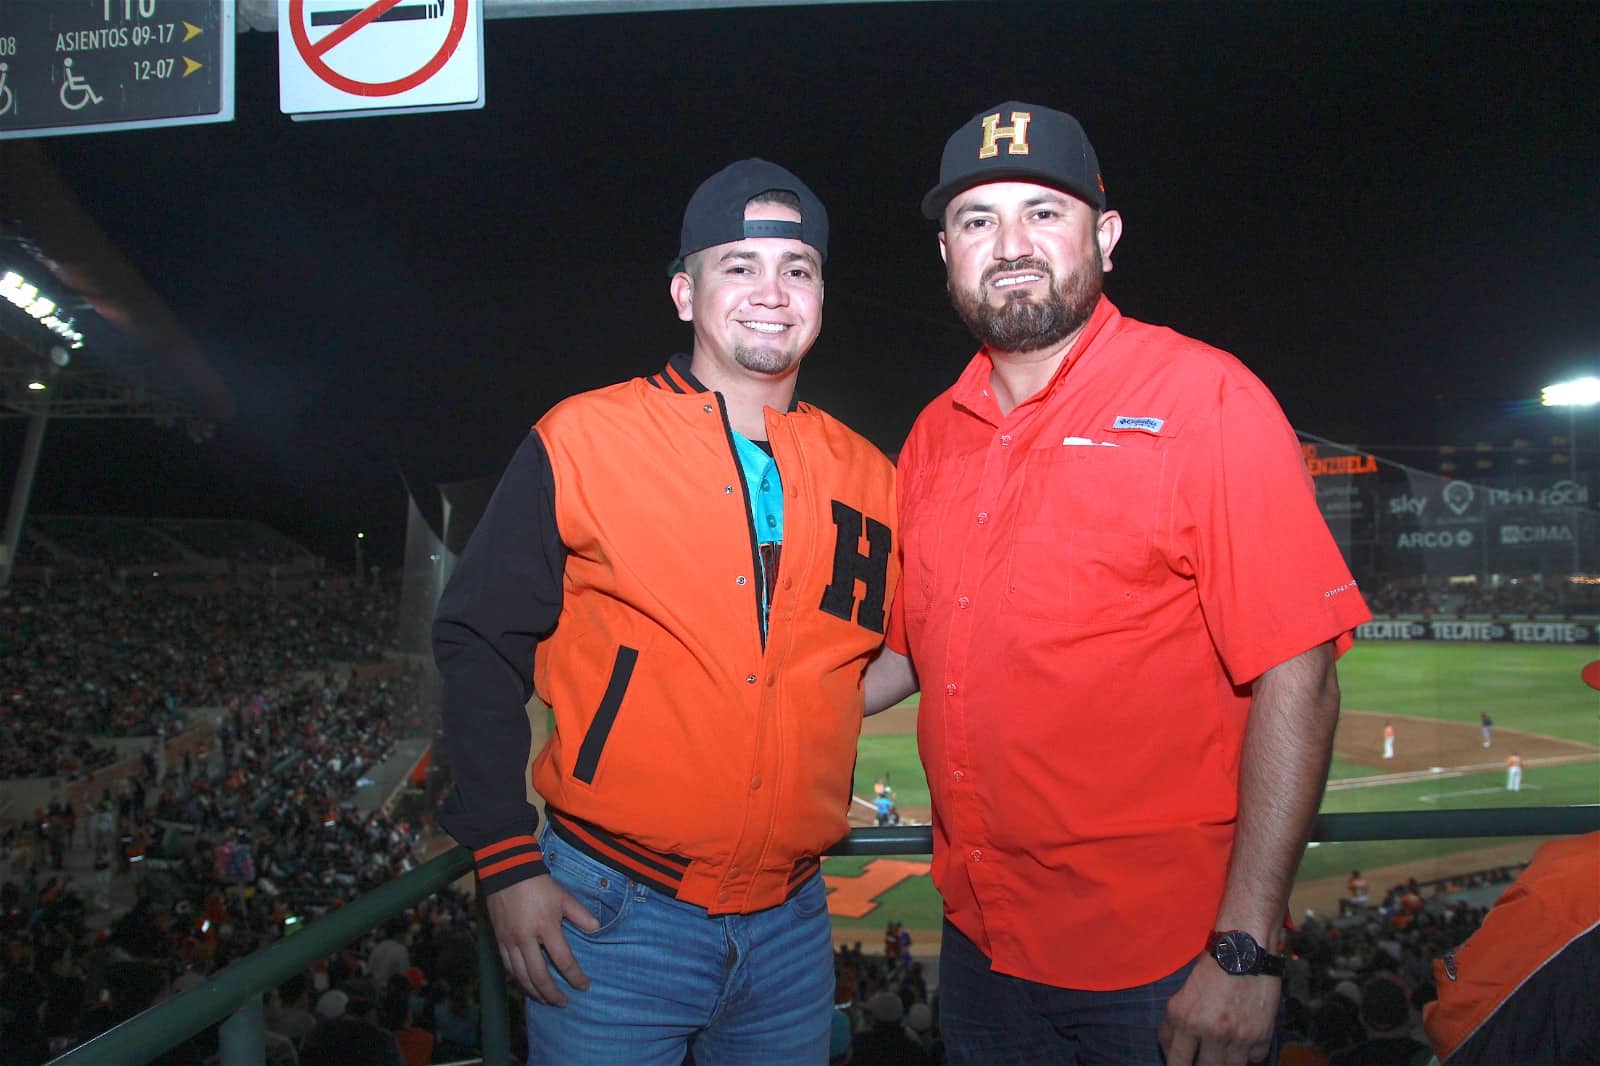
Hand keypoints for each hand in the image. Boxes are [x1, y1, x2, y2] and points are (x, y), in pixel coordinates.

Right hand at [483, 874, 599, 1006]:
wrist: (507, 871)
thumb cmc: (539, 884)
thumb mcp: (564, 896)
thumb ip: (580, 914)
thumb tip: (596, 929)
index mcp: (546, 927)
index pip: (563, 960)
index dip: (575, 976)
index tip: (584, 986)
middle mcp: (526, 939)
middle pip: (539, 976)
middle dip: (552, 993)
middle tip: (563, 1003)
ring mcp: (510, 941)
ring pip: (521, 976)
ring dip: (534, 991)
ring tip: (545, 1000)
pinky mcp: (499, 940)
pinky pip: (508, 967)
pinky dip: (518, 980)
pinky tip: (525, 985)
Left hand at [1158, 960, 1278, 1065]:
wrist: (1244, 948)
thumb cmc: (1210, 969)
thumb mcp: (1180, 996)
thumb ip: (1172, 1026)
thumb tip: (1169, 1052)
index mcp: (1186, 1020)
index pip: (1178, 1063)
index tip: (1181, 1065)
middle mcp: (1212, 1032)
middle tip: (1204, 1059)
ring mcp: (1239, 1037)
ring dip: (1225, 1063)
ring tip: (1222, 1054)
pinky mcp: (1261, 1035)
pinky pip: (1253, 1061)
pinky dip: (1248, 1056)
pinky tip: (1242, 1045)